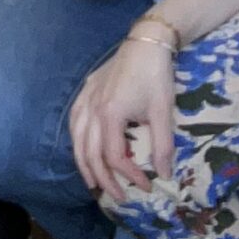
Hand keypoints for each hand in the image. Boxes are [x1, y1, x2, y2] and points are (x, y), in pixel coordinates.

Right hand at [69, 34, 174, 203]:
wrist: (147, 41)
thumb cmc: (155, 76)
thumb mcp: (162, 111)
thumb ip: (162, 146)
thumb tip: (164, 175)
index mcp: (110, 114)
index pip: (114, 156)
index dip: (129, 176)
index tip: (147, 186)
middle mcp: (93, 108)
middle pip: (90, 152)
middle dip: (103, 179)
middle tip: (119, 196)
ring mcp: (87, 97)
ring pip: (76, 137)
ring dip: (83, 162)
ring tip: (93, 181)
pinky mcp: (88, 88)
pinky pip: (74, 119)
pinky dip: (76, 137)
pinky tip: (81, 144)